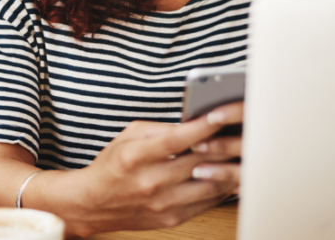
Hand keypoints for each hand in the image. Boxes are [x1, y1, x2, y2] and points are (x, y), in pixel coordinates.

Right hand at [64, 103, 242, 235]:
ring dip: (229, 168)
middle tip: (240, 132)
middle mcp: (150, 182)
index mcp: (135, 156)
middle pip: (199, 162)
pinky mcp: (173, 219)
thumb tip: (192, 124)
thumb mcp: (127, 136)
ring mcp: (163, 204)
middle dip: (223, 145)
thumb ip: (159, 128)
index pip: (176, 139)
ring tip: (240, 153)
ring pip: (210, 185)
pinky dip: (223, 187)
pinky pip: (208, 203)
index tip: (220, 115)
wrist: (93, 204)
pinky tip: (229, 175)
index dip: (202, 126)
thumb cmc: (111, 166)